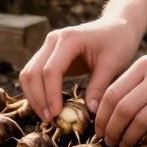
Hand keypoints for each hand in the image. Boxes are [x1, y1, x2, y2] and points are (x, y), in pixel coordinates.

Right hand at [18, 16, 145, 124]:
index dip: (51, 94)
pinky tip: (47, 106)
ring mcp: (48, 46)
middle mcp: (53, 40)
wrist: (117, 26)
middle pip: (33, 72)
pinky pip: (34, 74)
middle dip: (38, 98)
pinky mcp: (49, 54)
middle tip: (49, 120)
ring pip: (28, 74)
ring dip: (34, 96)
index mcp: (69, 39)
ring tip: (47, 117)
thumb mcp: (113, 64)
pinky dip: (36, 91)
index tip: (57, 115)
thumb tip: (90, 111)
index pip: (51, 70)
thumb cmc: (118, 42)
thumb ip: (99, 86)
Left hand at [95, 36, 146, 146]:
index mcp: (145, 64)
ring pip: (141, 120)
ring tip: (125, 145)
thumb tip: (113, 107)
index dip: (102, 116)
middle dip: (112, 130)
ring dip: (129, 138)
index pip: (112, 93)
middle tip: (109, 142)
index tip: (99, 129)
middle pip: (123, 108)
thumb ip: (138, 80)